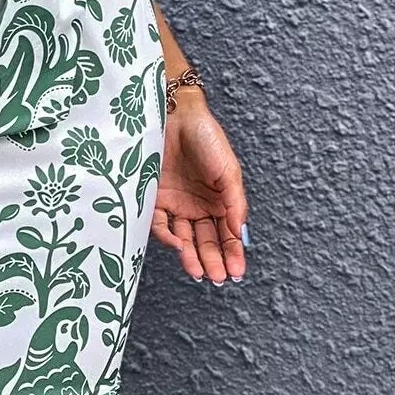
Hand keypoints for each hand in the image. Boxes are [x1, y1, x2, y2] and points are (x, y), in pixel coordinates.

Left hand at [151, 94, 248, 283]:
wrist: (174, 115)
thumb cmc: (207, 139)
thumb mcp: (229, 172)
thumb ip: (235, 203)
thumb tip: (240, 232)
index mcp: (219, 202)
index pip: (227, 235)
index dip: (233, 253)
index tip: (237, 272)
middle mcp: (198, 207)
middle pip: (206, 241)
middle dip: (213, 261)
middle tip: (218, 278)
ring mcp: (176, 205)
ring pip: (184, 238)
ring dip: (192, 256)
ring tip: (199, 272)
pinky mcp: (154, 199)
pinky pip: (160, 224)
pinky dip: (168, 236)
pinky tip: (178, 246)